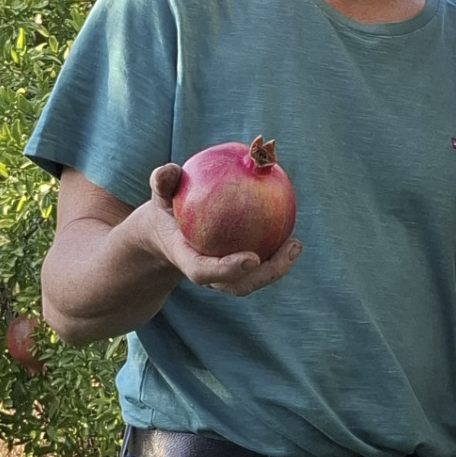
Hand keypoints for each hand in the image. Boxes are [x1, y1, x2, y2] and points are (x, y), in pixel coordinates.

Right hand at [142, 163, 301, 294]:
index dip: (227, 269)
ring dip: (277, 267)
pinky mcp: (235, 271)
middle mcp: (206, 272)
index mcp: (184, 258)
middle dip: (265, 274)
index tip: (252, 259)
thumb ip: (162, 182)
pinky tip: (291, 232)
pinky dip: (275, 253)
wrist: (166, 233)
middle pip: (237, 285)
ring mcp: (221, 276)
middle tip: (290, 248)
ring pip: (251, 280)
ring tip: (295, 245)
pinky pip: (258, 265)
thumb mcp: (160, 194)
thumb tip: (168, 171)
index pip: (202, 271)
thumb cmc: (167, 208)